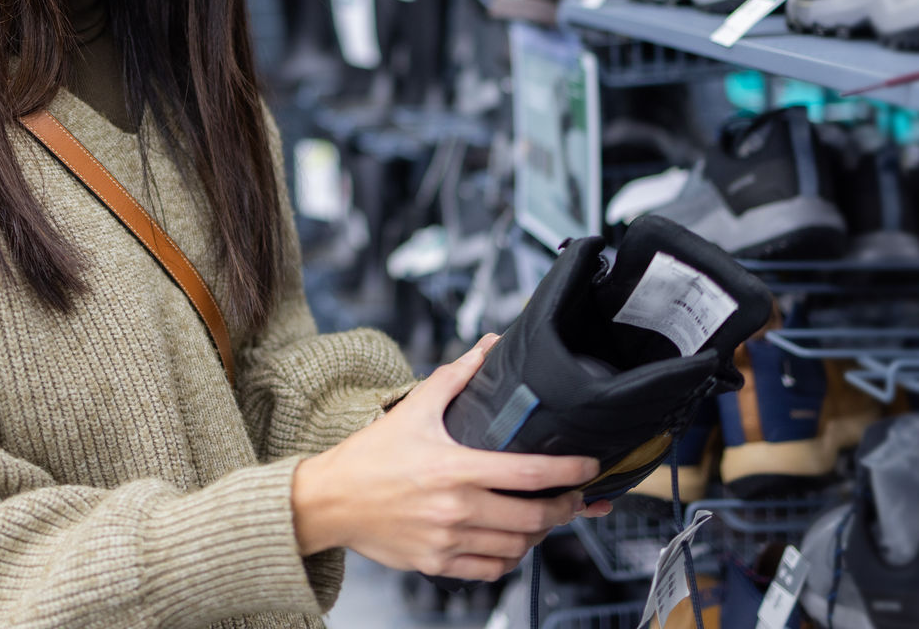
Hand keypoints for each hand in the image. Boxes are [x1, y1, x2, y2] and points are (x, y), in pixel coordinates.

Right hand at [290, 335, 613, 581]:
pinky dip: (510, 559)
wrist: (329, 500)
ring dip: (539, 534)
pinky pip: (490, 570)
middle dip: (565, 508)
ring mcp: (447, 540)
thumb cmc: (370, 456)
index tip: (589, 467)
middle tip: (576, 498)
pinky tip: (512, 543)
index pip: (527, 473)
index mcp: (454, 468)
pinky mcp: (436, 563)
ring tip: (545, 518)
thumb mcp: (414, 409)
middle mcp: (454, 508)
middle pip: (532, 516)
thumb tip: (488, 347)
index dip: (568, 472)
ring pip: (516, 547)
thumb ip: (456, 378)